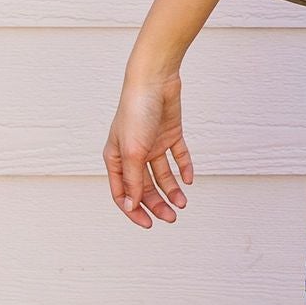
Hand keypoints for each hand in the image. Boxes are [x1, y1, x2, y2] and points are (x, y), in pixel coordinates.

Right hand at [104, 64, 193, 227]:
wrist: (155, 80)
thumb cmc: (136, 112)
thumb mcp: (133, 152)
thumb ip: (133, 180)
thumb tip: (131, 206)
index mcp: (116, 158)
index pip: (122, 193)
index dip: (134, 210)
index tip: (149, 224)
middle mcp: (133, 153)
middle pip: (144, 187)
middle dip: (157, 203)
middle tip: (172, 217)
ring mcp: (152, 143)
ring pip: (162, 175)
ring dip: (171, 190)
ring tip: (182, 203)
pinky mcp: (170, 134)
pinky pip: (178, 156)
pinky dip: (183, 168)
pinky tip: (189, 180)